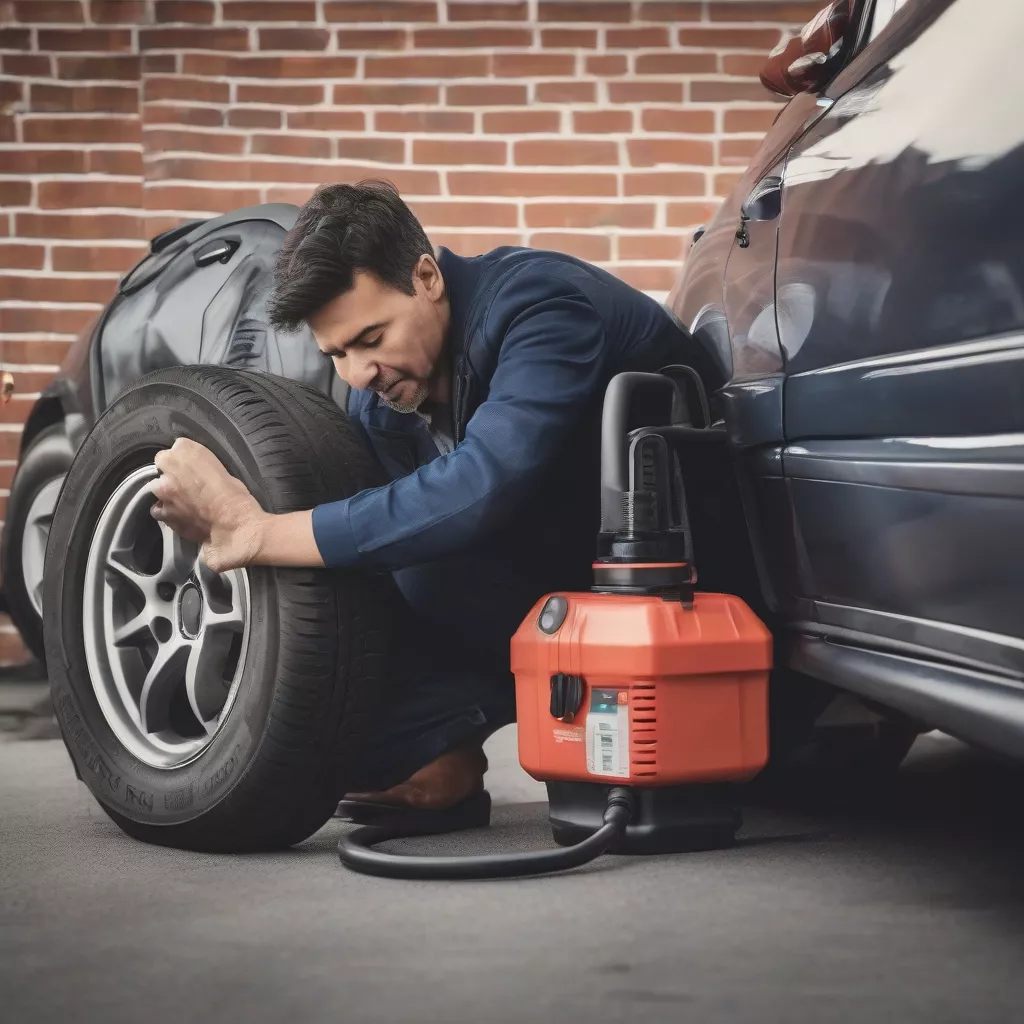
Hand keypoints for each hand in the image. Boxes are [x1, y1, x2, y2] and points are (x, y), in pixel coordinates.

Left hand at [151, 438, 267, 572]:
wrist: (230, 520)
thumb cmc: (233, 492)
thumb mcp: (221, 465)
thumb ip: (200, 459)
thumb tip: (194, 464)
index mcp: (185, 449)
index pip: (175, 447)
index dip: (183, 459)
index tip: (192, 467)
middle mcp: (168, 467)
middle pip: (162, 466)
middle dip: (171, 473)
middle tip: (188, 483)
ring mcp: (162, 491)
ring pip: (156, 488)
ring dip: (166, 492)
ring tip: (184, 501)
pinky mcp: (163, 512)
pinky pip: (158, 510)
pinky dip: (166, 511)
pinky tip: (179, 514)